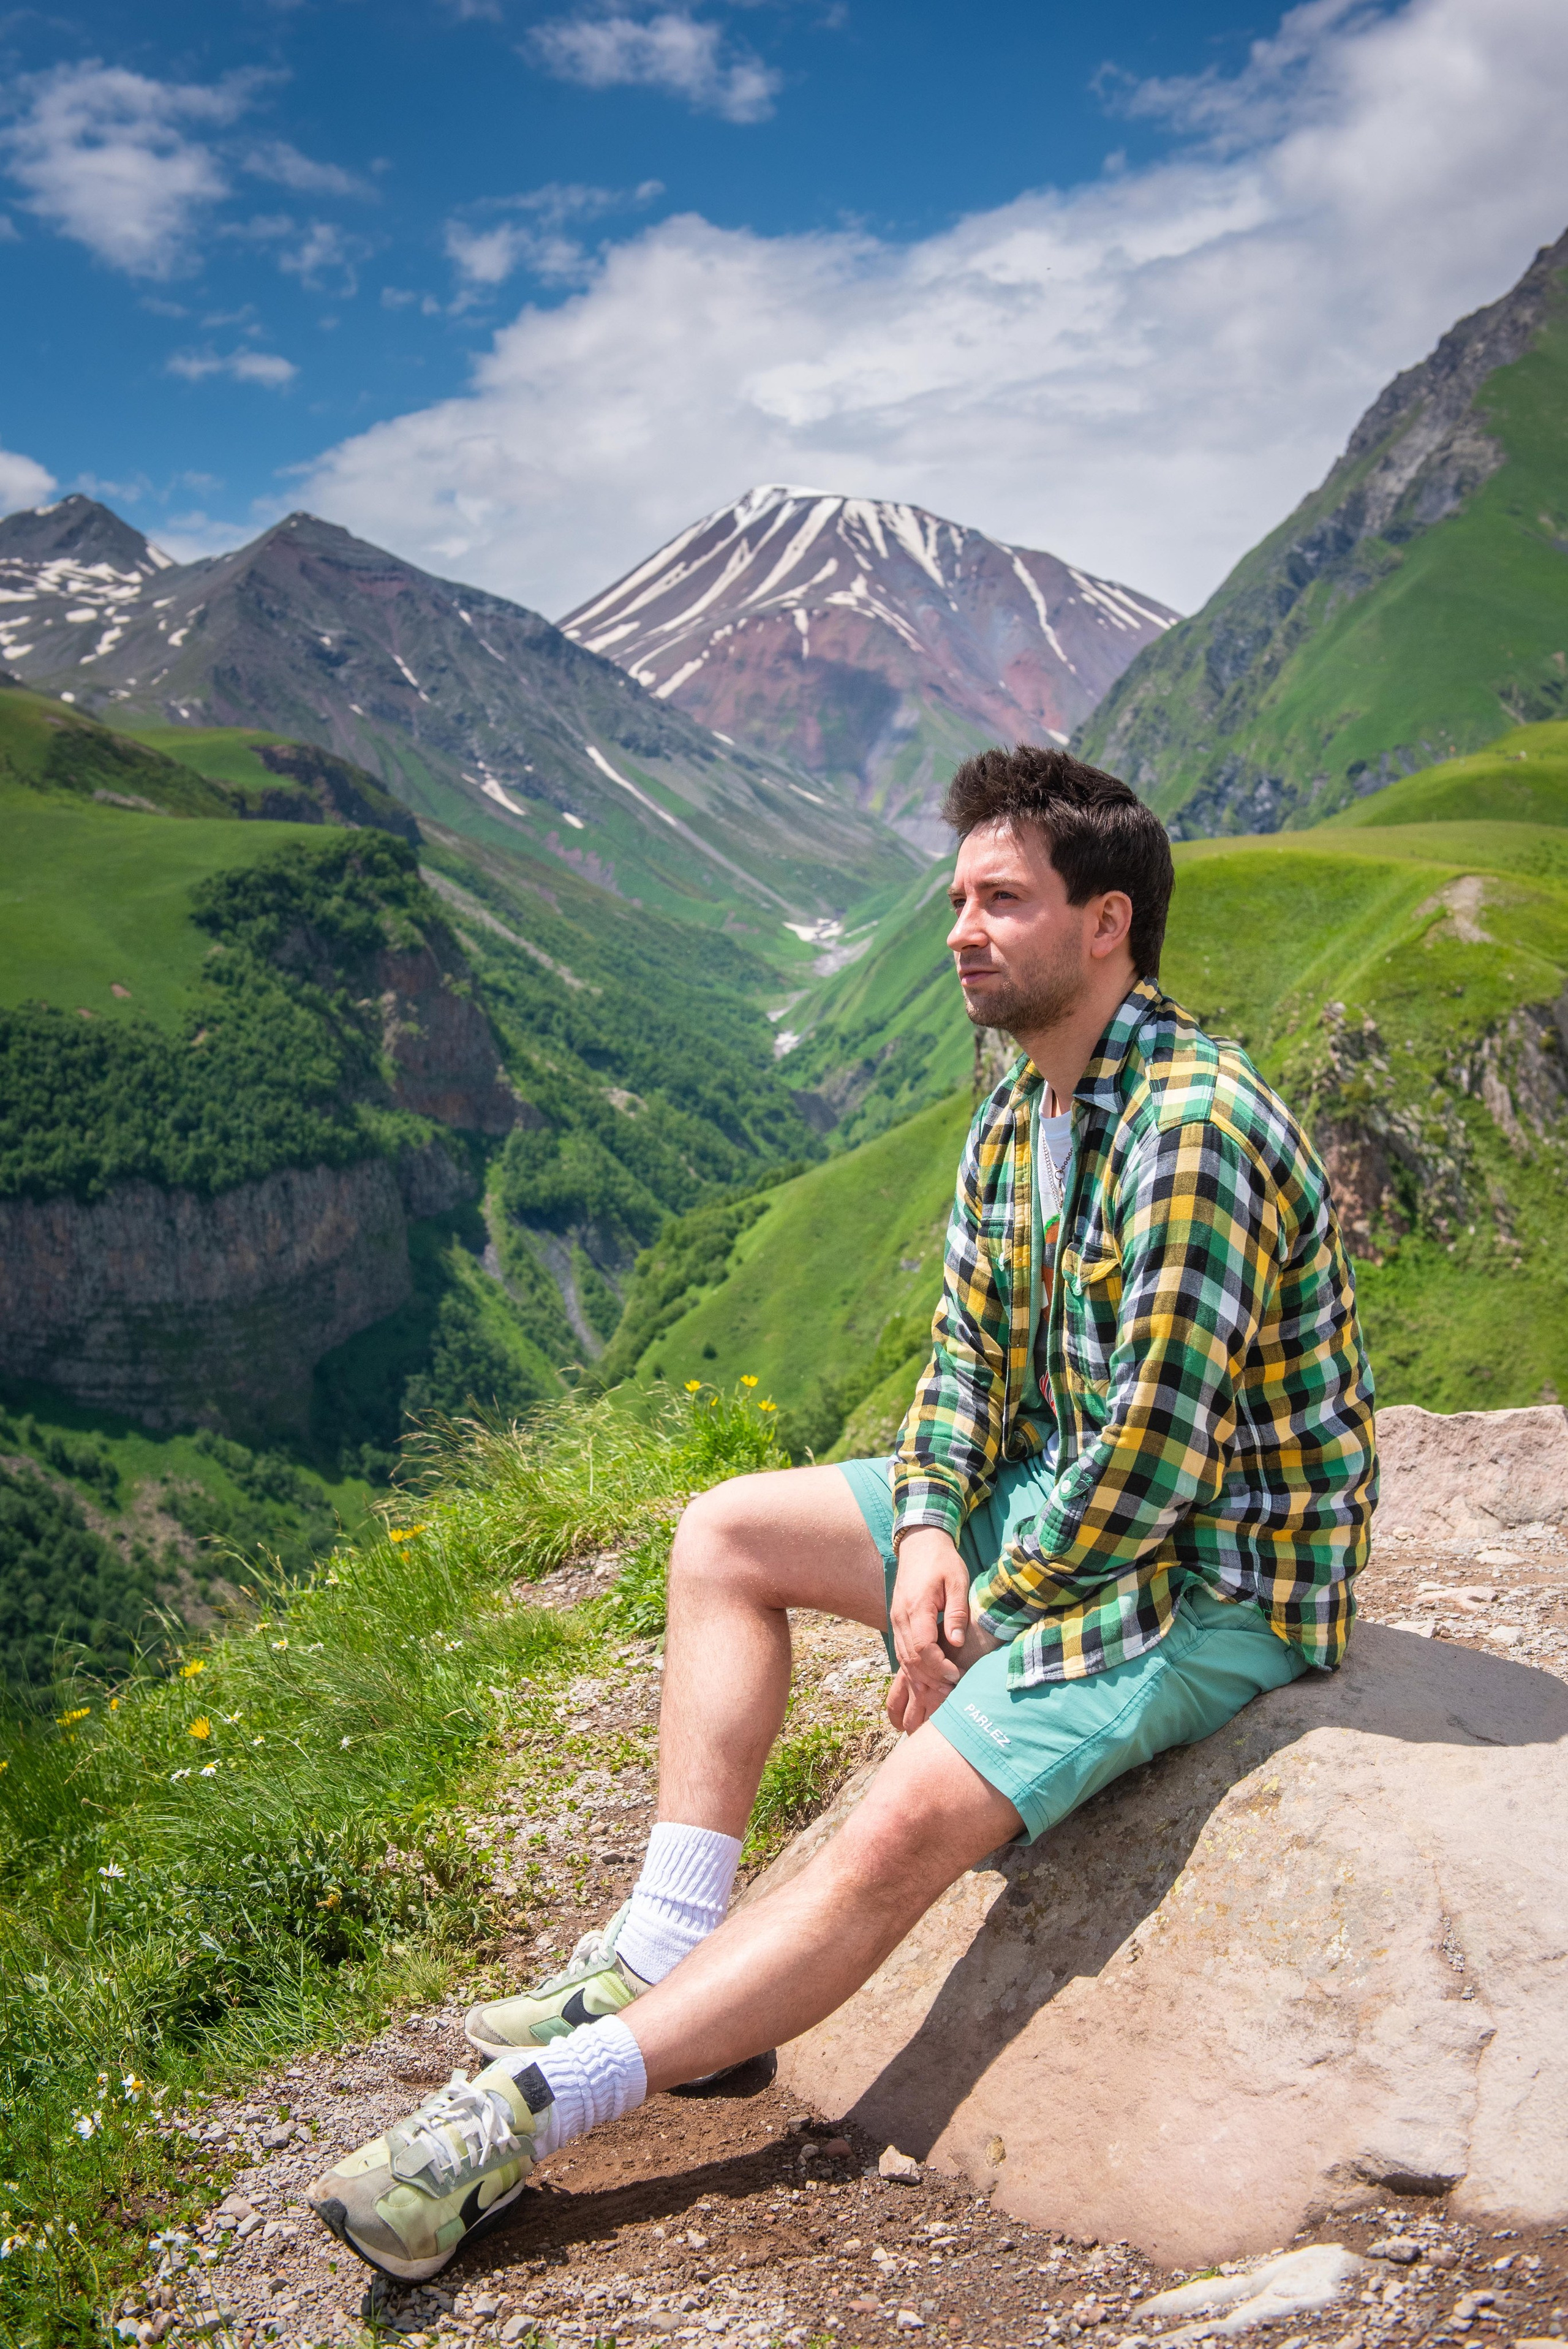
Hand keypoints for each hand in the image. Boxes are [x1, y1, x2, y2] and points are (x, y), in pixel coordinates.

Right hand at [885, 1529, 999, 1733]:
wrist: (919, 1543)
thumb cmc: (942, 1560)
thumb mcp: (957, 1580)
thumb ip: (956, 1612)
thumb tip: (957, 1642)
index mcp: (916, 1607)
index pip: (923, 1648)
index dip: (939, 1667)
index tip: (957, 1676)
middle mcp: (901, 1618)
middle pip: (911, 1660)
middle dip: (931, 1680)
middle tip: (950, 1694)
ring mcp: (897, 1621)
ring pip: (904, 1660)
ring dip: (920, 1680)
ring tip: (937, 1696)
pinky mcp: (898, 1623)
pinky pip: (902, 1653)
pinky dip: (913, 1670)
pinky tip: (924, 1683)